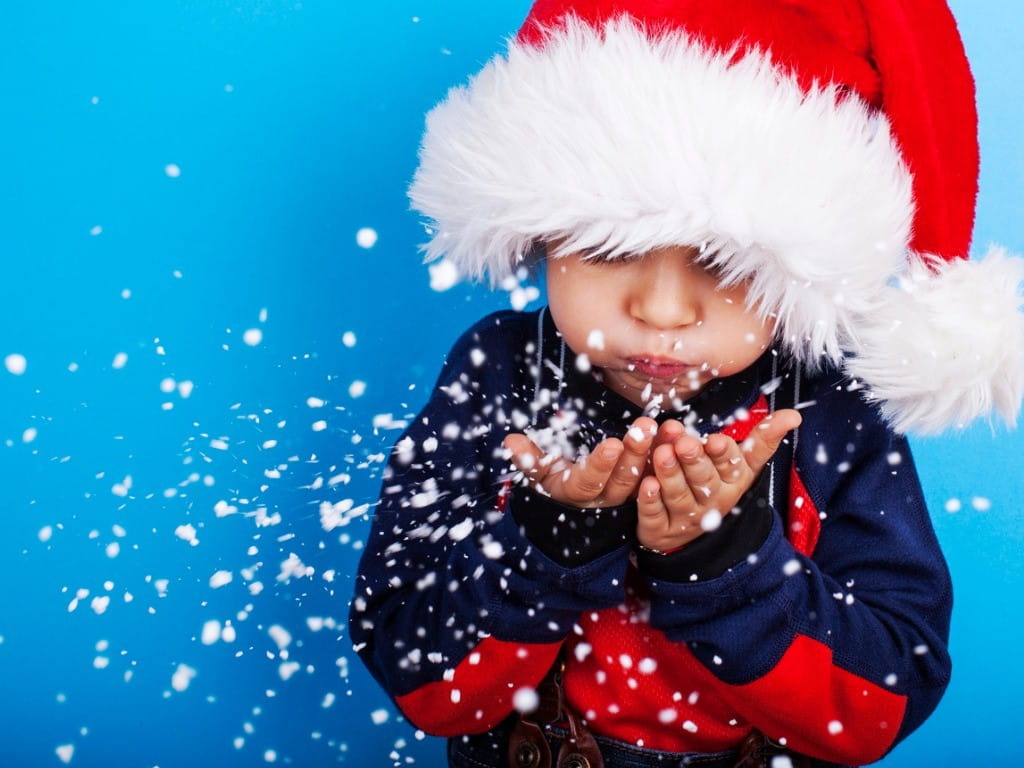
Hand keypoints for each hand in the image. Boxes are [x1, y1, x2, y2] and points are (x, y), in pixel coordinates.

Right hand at [503, 417, 657, 507]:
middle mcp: (604, 497)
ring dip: (653, 453)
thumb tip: (511, 444)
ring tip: (663, 427)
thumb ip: (529, 459)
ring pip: (643, 477)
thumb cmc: (553, 478)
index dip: (601, 464)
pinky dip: (666, 456)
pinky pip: (657, 473)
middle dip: (634, 453)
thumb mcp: (539, 472)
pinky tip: (675, 435)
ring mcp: (625, 494)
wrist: (574, 502)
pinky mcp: (642, 487)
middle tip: (645, 427)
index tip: (613, 444)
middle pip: (622, 479)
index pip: (590, 480)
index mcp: (577, 492)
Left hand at [636, 410, 801, 552]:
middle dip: (694, 461)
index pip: (731, 466)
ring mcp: (686, 518)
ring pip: (678, 496)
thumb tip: (793, 415)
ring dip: (670, 475)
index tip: (714, 440)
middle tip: (684, 443)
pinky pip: (655, 517)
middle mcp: (711, 501)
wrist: (689, 532)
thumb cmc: (715, 482)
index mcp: (731, 482)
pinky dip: (650, 502)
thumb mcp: (742, 463)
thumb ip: (763, 439)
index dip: (723, 454)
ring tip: (661, 454)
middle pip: (703, 481)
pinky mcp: (660, 530)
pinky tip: (646, 484)